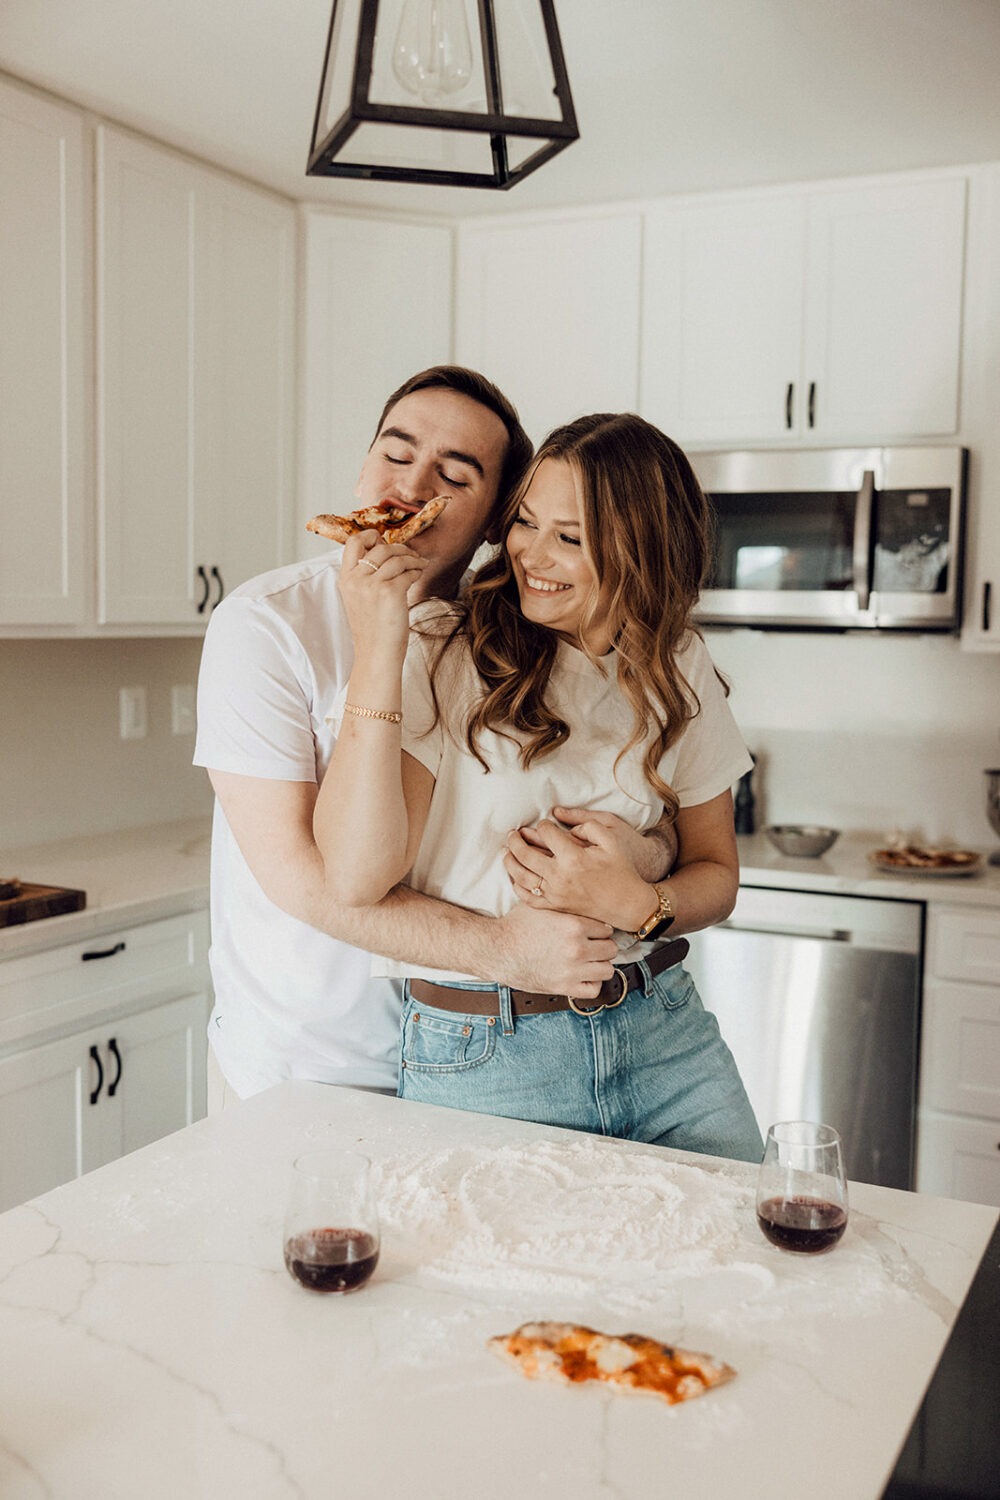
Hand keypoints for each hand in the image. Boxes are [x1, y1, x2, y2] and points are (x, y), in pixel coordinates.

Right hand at [337, 531, 428, 658]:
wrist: (376, 654)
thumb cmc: (372, 629)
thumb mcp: (359, 598)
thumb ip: (364, 576)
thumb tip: (385, 553)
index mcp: (345, 579)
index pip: (353, 542)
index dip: (370, 536)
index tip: (383, 540)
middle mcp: (356, 579)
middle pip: (380, 547)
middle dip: (400, 548)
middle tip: (411, 554)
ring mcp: (372, 585)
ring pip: (397, 558)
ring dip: (413, 559)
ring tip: (420, 564)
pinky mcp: (390, 592)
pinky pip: (408, 572)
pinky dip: (416, 571)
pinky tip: (419, 574)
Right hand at [489, 903, 617, 999]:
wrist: (497, 950)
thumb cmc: (516, 926)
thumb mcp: (541, 905)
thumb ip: (563, 901)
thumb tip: (580, 894)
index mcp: (574, 925)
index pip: (607, 928)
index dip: (599, 929)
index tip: (592, 931)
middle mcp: (577, 948)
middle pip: (611, 948)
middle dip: (602, 945)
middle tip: (592, 945)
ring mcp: (572, 969)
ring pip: (607, 969)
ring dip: (600, 964)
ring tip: (589, 960)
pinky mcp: (564, 986)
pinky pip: (594, 989)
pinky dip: (592, 982)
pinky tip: (583, 975)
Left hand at [503, 807, 657, 931]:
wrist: (628, 904)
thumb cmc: (621, 870)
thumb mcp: (612, 839)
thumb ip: (588, 825)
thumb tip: (567, 826)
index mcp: (574, 857)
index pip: (546, 834)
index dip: (543, 825)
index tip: (545, 824)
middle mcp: (560, 876)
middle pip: (525, 854)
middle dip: (515, 840)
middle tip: (512, 834)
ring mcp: (556, 894)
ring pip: (521, 876)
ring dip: (510, 862)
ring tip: (507, 852)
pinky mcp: (556, 906)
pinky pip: (528, 898)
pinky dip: (517, 886)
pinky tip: (515, 876)